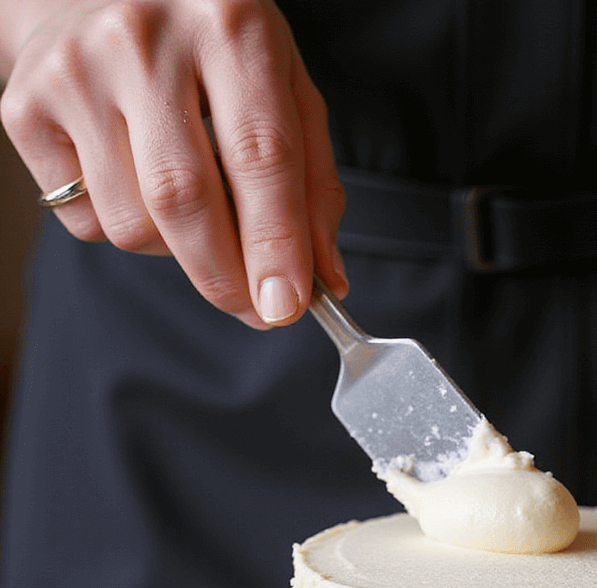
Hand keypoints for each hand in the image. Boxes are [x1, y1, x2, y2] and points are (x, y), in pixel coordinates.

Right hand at [0, 0, 347, 327]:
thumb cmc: (202, 43)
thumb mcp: (278, 80)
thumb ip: (310, 179)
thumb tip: (322, 278)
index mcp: (227, 23)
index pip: (259, 155)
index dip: (275, 245)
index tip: (285, 305)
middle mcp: (144, 39)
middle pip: (185, 200)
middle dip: (224, 276)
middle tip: (251, 305)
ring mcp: (77, 70)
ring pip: (133, 224)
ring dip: (172, 247)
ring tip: (185, 201)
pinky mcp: (28, 107)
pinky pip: (86, 221)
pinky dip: (120, 225)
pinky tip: (131, 176)